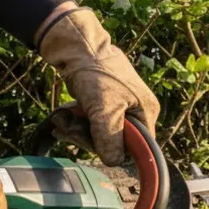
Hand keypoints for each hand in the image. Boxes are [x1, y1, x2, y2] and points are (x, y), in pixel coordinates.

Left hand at [36, 6, 158, 166]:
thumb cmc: (96, 73)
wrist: (77, 46)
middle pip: (115, 141)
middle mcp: (136, 111)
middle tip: (69, 129)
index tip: (94, 143)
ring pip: (99, 132)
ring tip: (62, 120)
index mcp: (146, 112)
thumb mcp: (105, 109)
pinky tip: (62, 118)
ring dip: (77, 130)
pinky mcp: (101, 102)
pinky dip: (75, 122)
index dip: (116, 149)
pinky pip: (90, 122)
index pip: (138, 146)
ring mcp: (118, 106)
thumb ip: (110, 138)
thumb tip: (114, 162)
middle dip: (89, 138)